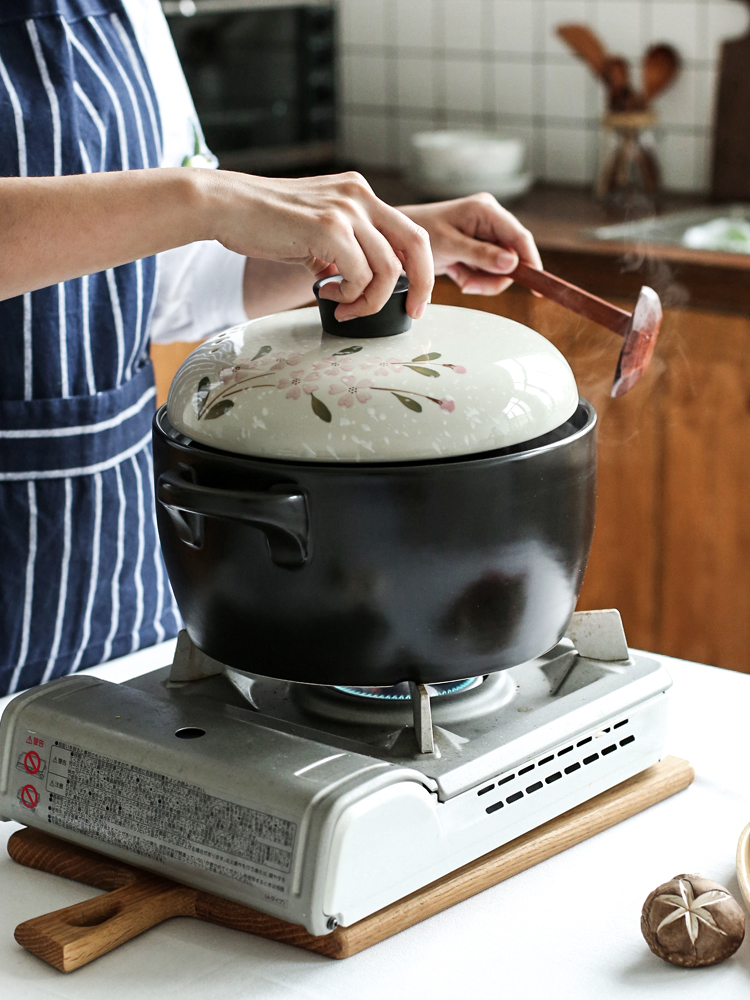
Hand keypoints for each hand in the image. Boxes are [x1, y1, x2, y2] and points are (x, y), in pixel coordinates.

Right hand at [204, 170, 432, 320]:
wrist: (226, 206)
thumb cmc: (263, 222)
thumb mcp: (314, 231)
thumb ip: (341, 251)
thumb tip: (356, 285)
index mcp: (359, 194)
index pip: (409, 232)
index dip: (421, 269)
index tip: (415, 298)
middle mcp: (360, 196)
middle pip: (417, 243)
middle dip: (423, 284)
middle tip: (413, 312)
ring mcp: (346, 210)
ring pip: (388, 268)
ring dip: (371, 300)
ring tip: (344, 307)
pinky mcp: (329, 228)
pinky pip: (361, 274)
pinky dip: (351, 295)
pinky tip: (328, 294)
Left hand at [399, 193, 541, 294]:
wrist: (400, 241)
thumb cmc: (420, 234)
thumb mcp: (450, 245)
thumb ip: (481, 255)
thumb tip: (512, 263)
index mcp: (486, 210)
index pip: (519, 237)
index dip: (531, 262)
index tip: (537, 287)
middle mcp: (490, 219)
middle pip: (512, 257)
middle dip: (493, 276)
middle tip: (470, 285)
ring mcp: (486, 235)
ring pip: (500, 269)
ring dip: (481, 280)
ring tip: (459, 276)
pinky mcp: (479, 249)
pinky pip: (487, 271)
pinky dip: (473, 278)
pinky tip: (457, 272)